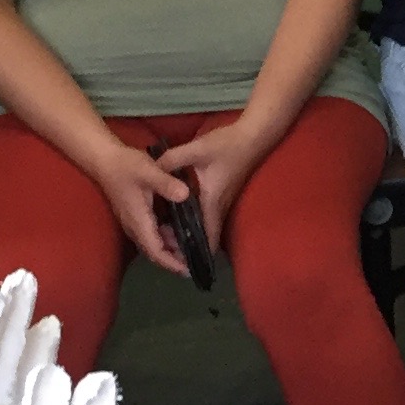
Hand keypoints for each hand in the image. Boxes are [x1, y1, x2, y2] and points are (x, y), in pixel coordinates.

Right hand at [90, 134, 196, 274]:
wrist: (105, 159)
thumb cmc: (126, 165)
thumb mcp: (149, 171)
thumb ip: (166, 184)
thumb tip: (186, 195)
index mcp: (138, 221)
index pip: (155, 251)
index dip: (172, 263)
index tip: (189, 271)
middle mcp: (134, 226)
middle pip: (155, 252)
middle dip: (175, 259)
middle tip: (198, 259)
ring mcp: (133, 222)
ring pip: (153, 243)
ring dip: (171, 248)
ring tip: (193, 246)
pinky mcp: (135, 216)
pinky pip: (151, 233)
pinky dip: (166, 237)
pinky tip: (180, 229)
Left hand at [160, 114, 271, 255]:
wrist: (252, 137)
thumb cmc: (227, 146)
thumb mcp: (197, 149)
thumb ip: (172, 160)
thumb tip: (151, 170)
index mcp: (211, 203)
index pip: (207, 239)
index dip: (195, 255)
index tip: (180, 267)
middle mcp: (217, 208)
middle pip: (203, 237)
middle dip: (185, 247)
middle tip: (163, 251)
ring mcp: (221, 202)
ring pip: (204, 228)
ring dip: (188, 234)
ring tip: (165, 237)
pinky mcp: (220, 195)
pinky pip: (204, 217)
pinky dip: (191, 222)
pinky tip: (175, 217)